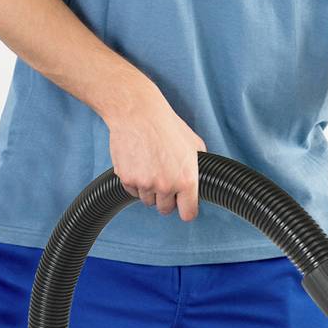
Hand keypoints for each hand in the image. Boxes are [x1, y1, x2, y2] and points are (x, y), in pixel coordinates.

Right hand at [105, 83, 204, 220]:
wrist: (138, 114)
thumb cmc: (166, 125)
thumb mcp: (193, 144)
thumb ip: (198, 166)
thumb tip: (201, 176)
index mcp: (187, 179)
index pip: (188, 213)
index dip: (185, 210)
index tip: (183, 207)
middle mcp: (166, 185)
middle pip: (165, 209)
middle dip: (165, 199)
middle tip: (163, 182)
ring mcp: (145, 183)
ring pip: (147, 200)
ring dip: (149, 190)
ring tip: (150, 167)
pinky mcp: (127, 178)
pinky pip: (131, 191)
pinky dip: (134, 182)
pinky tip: (138, 164)